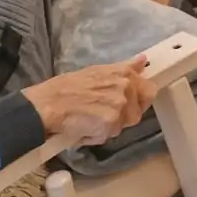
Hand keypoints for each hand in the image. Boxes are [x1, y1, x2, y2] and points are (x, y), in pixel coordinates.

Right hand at [23, 59, 154, 145]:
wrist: (47, 104)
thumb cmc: (66, 88)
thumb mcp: (98, 71)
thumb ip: (124, 68)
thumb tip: (143, 61)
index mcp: (124, 74)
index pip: (149, 91)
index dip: (139, 101)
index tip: (127, 105)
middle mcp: (126, 88)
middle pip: (136, 113)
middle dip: (121, 117)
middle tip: (99, 114)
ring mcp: (119, 106)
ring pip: (121, 126)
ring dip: (107, 127)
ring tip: (88, 119)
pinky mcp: (110, 123)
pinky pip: (107, 136)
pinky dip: (95, 135)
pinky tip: (83, 127)